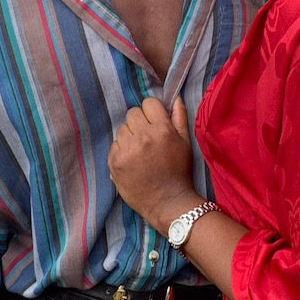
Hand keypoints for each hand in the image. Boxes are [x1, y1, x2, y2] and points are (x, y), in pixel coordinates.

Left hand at [108, 97, 197, 233]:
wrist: (168, 203)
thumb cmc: (179, 172)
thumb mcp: (185, 143)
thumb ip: (179, 117)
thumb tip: (175, 97)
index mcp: (162, 130)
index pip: (148, 103)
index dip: (152, 112)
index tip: (155, 123)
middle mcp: (143, 137)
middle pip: (132, 114)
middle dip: (139, 123)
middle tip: (147, 139)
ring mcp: (127, 150)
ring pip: (122, 129)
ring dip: (129, 137)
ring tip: (140, 153)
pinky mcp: (114, 162)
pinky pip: (114, 145)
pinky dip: (121, 151)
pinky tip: (132, 162)